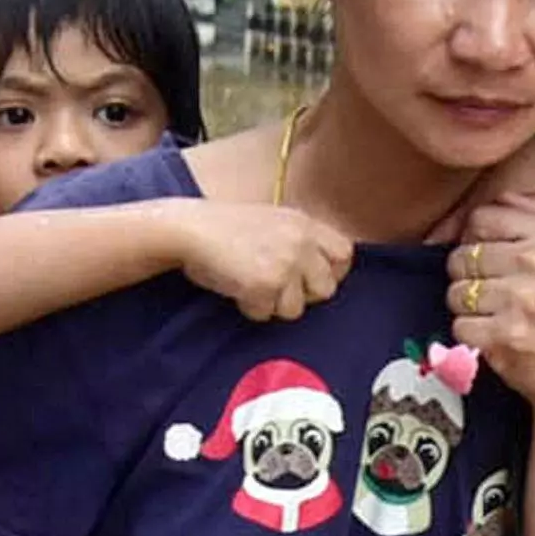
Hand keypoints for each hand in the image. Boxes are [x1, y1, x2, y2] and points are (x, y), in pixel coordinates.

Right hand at [167, 199, 353, 323]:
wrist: (190, 229)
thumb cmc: (224, 228)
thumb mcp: (273, 221)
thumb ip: (299, 240)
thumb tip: (321, 272)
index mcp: (304, 224)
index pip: (345, 254)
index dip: (331, 272)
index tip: (310, 278)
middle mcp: (300, 243)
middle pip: (326, 289)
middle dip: (303, 295)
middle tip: (276, 286)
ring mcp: (284, 265)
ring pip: (296, 308)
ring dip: (273, 304)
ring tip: (250, 282)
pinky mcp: (264, 285)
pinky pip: (265, 314)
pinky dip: (250, 307)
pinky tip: (235, 287)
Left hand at [452, 196, 534, 413]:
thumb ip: (533, 214)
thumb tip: (496, 195)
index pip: (480, 217)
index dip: (476, 239)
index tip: (491, 259)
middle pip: (461, 255)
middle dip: (470, 278)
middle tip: (497, 294)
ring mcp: (521, 298)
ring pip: (456, 291)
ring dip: (469, 308)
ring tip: (497, 315)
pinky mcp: (506, 333)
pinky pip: (460, 324)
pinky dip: (471, 335)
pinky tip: (495, 336)